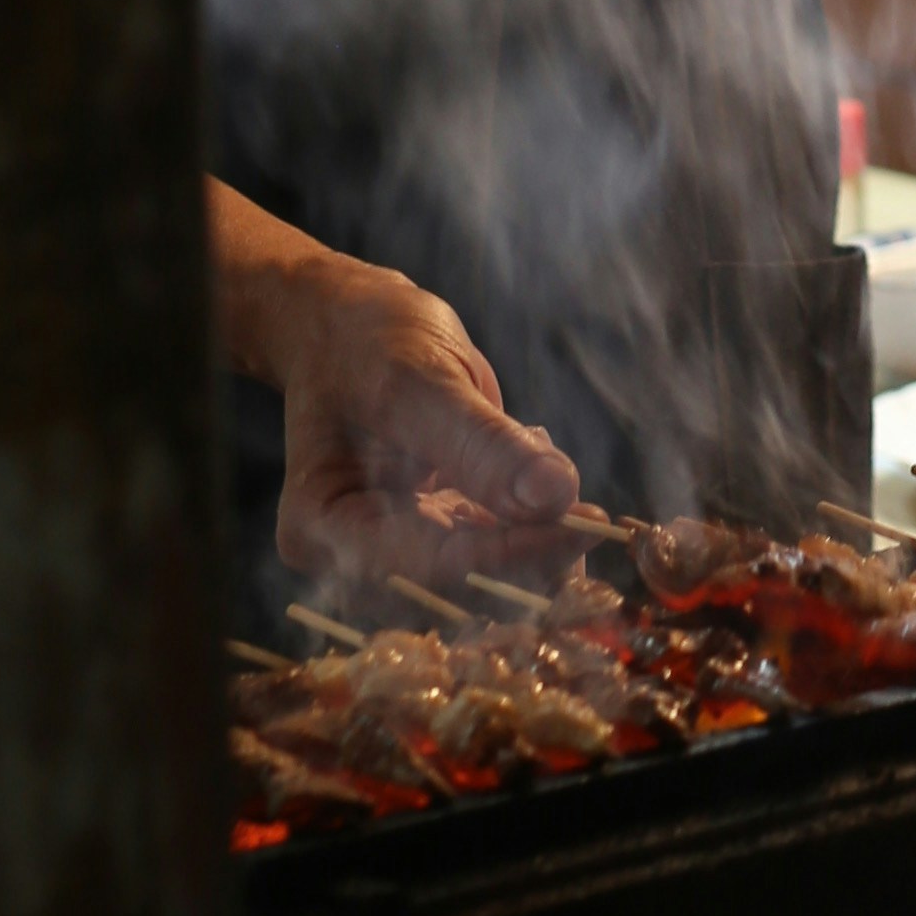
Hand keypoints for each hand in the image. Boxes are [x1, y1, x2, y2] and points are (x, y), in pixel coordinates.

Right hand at [209, 183, 580, 590]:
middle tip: (593, 516)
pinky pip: (495, 550)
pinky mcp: (436, 532)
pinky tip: (535, 456)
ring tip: (551, 464)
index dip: (511, 554)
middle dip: (534, 556)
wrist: (350, 326)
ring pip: (487, 579)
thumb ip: (482, 443)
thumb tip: (556, 494)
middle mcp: (353, 557)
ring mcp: (398, 547)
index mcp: (322, 529)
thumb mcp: (420, 380)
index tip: (586, 526)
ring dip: (540, 537)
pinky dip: (532, 517)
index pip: (428, 567)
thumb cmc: (366, 342)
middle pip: (459, 590)